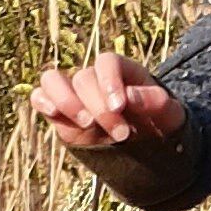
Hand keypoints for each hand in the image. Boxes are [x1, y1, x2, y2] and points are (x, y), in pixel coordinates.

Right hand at [32, 53, 183, 151]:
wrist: (148, 149)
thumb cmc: (160, 124)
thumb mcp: (170, 113)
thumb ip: (154, 101)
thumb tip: (128, 96)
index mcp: (121, 70)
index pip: (106, 62)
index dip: (109, 81)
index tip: (120, 106)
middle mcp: (94, 78)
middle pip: (83, 79)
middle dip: (100, 108)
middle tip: (122, 135)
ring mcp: (74, 94)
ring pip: (52, 79)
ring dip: (65, 100)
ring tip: (86, 123)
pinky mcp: (61, 113)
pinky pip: (40, 97)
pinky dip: (42, 101)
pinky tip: (52, 113)